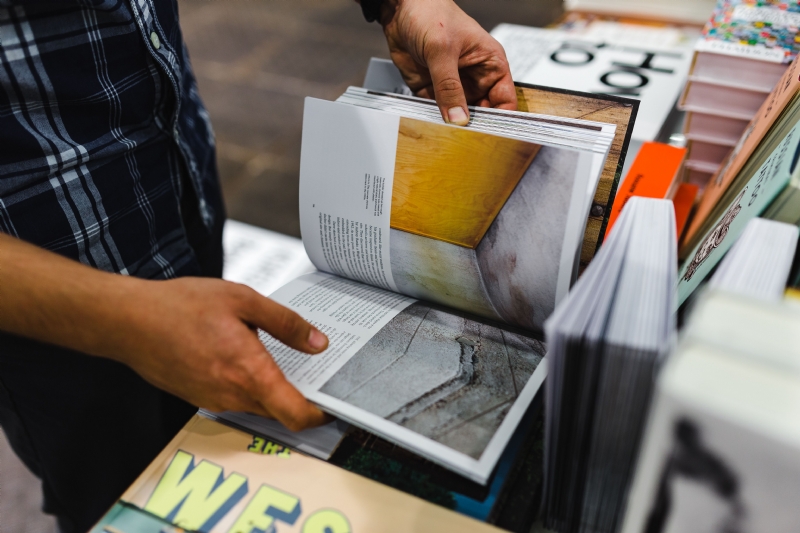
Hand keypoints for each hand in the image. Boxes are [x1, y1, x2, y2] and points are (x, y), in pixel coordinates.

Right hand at [0, 234, 329, 431]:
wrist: (128, 321)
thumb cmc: (179, 307)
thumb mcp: (243, 300)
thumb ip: (285, 323)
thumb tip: (318, 342)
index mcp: (248, 371)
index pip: (295, 413)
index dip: (320, 414)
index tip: (334, 403)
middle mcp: (232, 394)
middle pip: (280, 409)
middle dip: (300, 395)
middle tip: (315, 367)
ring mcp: (214, 399)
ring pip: (257, 403)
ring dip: (272, 386)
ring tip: (276, 351)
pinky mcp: (200, 396)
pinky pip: (235, 397)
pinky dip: (248, 383)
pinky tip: (244, 353)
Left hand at [378, 0, 516, 124]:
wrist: (400, 8)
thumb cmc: (430, 13)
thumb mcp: (442, 50)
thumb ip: (449, 87)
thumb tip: (458, 118)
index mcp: (490, 64)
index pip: (505, 100)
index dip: (501, 119)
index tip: (490, 134)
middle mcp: (474, 77)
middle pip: (482, 113)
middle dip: (475, 127)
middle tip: (465, 141)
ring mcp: (453, 86)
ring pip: (458, 117)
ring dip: (452, 127)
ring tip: (448, 137)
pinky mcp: (432, 91)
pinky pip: (436, 113)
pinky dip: (433, 121)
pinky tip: (431, 128)